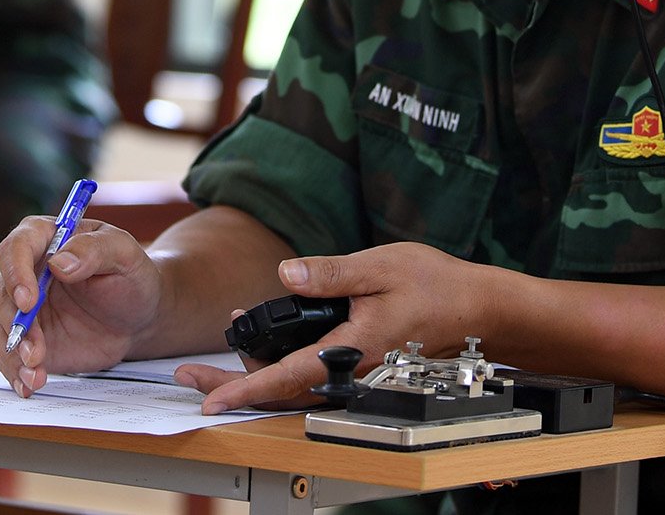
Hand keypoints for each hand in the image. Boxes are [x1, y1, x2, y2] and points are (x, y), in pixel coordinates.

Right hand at [0, 217, 162, 396]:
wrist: (137, 317)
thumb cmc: (130, 277)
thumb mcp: (125, 255)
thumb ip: (95, 251)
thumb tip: (59, 262)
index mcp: (44, 238)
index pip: (16, 249)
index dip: (16, 274)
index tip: (28, 301)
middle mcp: (25, 270)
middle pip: (2, 293)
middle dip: (15, 324)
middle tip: (36, 350)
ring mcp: (21, 307)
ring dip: (12, 353)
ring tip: (35, 373)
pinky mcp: (26, 338)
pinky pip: (9, 355)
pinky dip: (15, 372)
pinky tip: (29, 385)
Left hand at [172, 243, 491, 413]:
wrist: (475, 307)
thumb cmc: (434, 285)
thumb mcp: (379, 266)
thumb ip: (330, 273)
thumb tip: (286, 272)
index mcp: (351, 350)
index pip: (287, 375)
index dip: (245, 388)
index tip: (209, 400)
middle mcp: (349, 371)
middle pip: (281, 390)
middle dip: (232, 385)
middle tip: (189, 377)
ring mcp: (353, 373)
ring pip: (293, 386)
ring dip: (253, 374)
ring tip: (220, 349)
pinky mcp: (356, 366)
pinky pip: (309, 377)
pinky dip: (278, 368)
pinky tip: (263, 346)